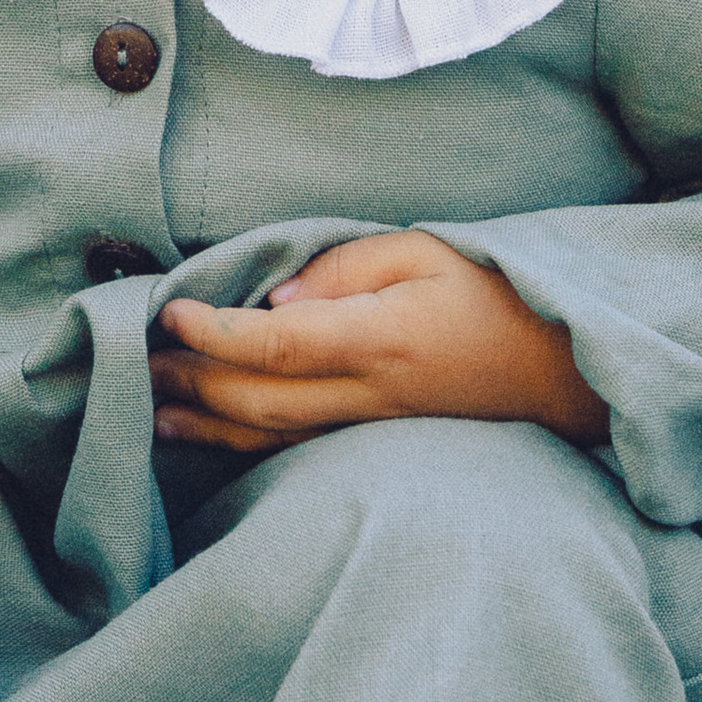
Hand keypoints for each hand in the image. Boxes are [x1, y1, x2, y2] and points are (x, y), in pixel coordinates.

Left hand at [150, 230, 606, 457]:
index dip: (215, 333)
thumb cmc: (494, 295)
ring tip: (153, 407)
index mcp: (380, 338)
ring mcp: (372, 428)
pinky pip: (298, 449)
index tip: (169, 313)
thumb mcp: (425, 251)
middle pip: (260, 398)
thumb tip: (273, 301)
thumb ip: (343, 269)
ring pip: (271, 436)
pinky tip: (211, 434)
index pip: (276, 343)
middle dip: (192, 380)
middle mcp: (369, 394)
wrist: (563, 370)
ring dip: (206, 422)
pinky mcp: (376, 442)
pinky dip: (245, 443)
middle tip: (138, 359)